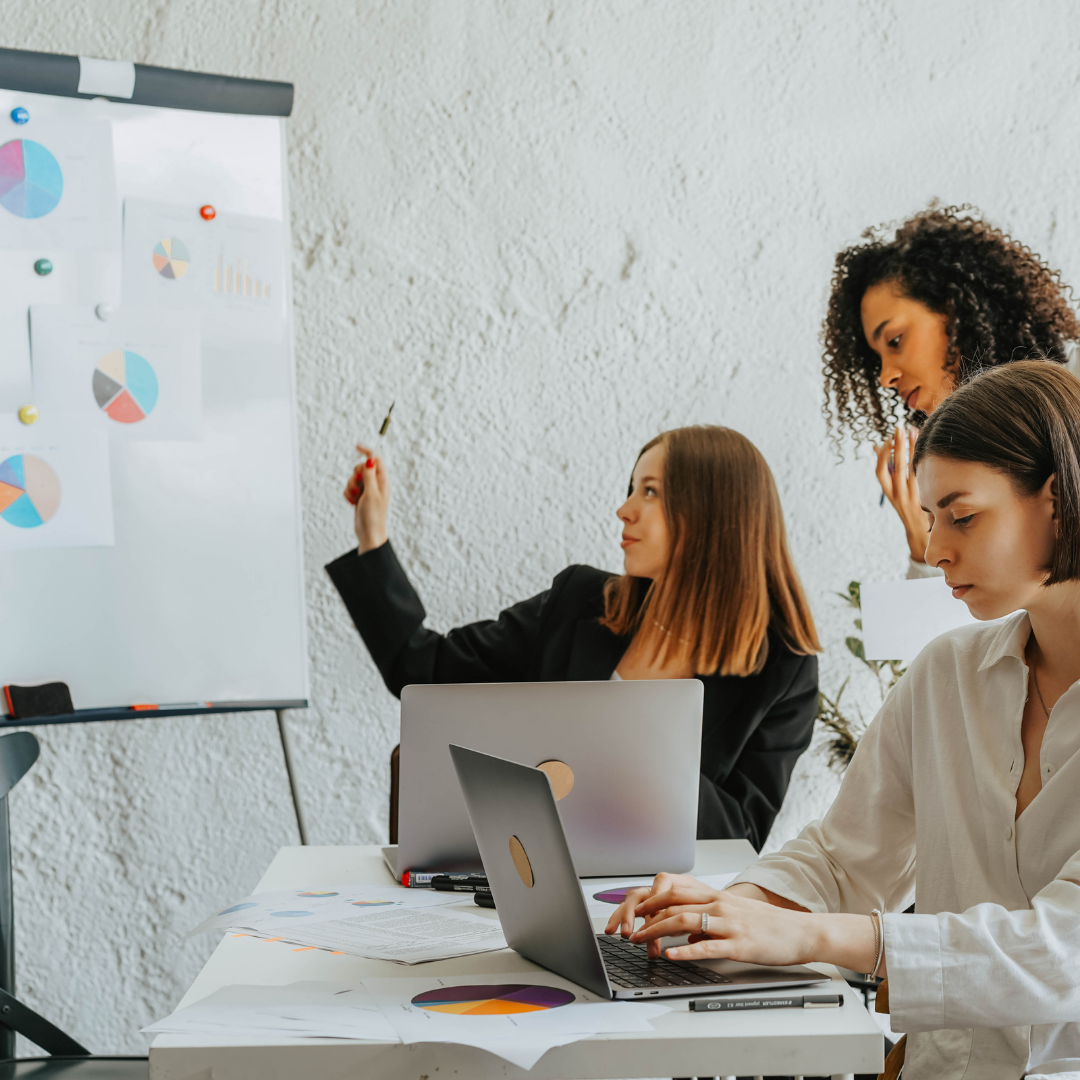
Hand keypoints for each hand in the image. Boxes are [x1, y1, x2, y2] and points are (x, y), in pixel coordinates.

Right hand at [344, 443, 389, 552]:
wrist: (368, 533)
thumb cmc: (373, 515)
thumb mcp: (371, 493)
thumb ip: (370, 475)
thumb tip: (371, 459)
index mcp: (382, 481)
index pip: (376, 460)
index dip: (367, 452)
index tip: (357, 446)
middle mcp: (376, 483)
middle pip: (362, 467)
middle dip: (356, 475)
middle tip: (359, 486)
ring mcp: (367, 490)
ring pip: (353, 478)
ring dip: (351, 487)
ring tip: (355, 499)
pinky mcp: (359, 497)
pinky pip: (349, 488)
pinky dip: (348, 494)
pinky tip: (352, 503)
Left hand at [628, 883, 818, 965]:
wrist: (802, 931)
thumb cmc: (770, 926)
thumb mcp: (736, 916)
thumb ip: (710, 921)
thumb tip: (687, 933)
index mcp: (718, 898)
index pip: (676, 892)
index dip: (652, 900)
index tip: (634, 911)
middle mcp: (720, 906)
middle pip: (674, 904)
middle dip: (646, 916)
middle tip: (628, 927)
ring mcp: (729, 924)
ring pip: (684, 920)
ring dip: (657, 931)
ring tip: (640, 941)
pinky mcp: (739, 944)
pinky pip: (706, 946)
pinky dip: (685, 950)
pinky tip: (670, 955)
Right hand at [875, 425, 928, 561]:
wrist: (920, 531)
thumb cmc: (905, 506)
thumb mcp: (893, 491)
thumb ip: (887, 470)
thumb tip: (877, 447)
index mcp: (888, 492)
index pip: (880, 472)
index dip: (882, 456)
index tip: (886, 441)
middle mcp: (899, 493)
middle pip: (897, 467)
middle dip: (898, 446)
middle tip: (899, 429)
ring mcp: (914, 494)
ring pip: (912, 468)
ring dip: (913, 449)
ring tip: (913, 432)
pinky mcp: (927, 494)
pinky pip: (924, 474)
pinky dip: (923, 459)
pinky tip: (925, 446)